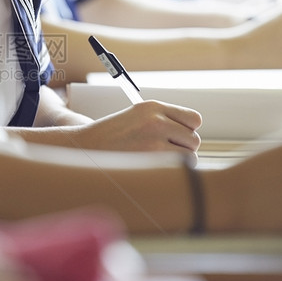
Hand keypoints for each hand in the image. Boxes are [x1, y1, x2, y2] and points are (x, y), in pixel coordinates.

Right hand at [77, 101, 201, 158]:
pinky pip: (178, 170)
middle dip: (184, 148)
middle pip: (194, 139)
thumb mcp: (137, 117)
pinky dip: (171, 173)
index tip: (177, 136)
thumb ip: (165, 121)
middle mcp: (156, 121)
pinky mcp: (151, 161)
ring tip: (156, 160)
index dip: (188, 130)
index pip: (194, 119)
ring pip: (190, 157)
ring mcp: (154, 142)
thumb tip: (193, 138)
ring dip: (179, 163)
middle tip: (164, 152)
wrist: (86, 147)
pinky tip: (153, 169)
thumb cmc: (113, 135)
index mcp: (154, 107)